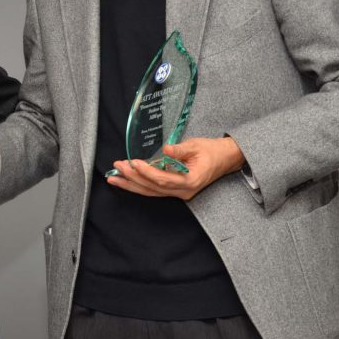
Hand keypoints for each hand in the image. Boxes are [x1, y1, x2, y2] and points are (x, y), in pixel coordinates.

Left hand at [106, 137, 245, 200]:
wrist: (224, 159)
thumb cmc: (211, 151)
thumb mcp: (196, 145)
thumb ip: (180, 149)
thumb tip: (166, 149)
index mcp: (190, 181)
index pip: (163, 179)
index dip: (147, 172)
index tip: (133, 162)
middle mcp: (183, 191)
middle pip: (153, 188)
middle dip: (132, 178)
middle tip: (117, 168)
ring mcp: (178, 193)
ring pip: (151, 192)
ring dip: (131, 184)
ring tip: (113, 178)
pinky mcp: (174, 190)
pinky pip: (154, 190)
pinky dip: (139, 185)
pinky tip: (126, 181)